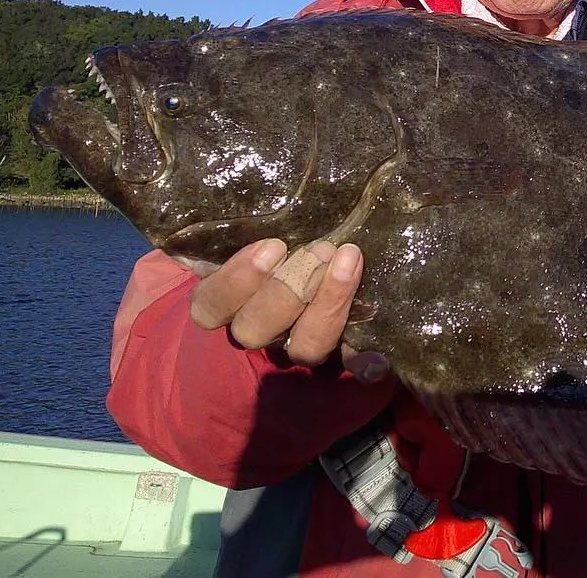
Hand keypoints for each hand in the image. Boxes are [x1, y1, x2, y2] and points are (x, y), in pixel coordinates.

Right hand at [188, 238, 388, 382]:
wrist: (320, 272)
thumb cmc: (277, 244)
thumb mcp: (248, 236)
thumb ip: (232, 233)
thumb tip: (211, 223)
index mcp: (227, 304)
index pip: (210, 306)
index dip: (237, 281)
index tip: (271, 247)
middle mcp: (260, 331)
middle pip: (255, 330)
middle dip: (288, 290)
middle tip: (319, 251)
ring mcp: (298, 344)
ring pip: (304, 347)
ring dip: (328, 303)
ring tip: (348, 258)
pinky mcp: (340, 355)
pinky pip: (349, 363)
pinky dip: (363, 355)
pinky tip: (377, 342)